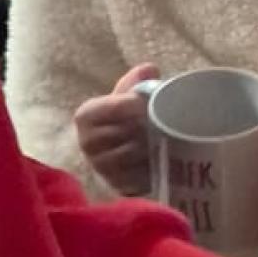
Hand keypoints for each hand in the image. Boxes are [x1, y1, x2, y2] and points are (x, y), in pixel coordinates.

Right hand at [74, 64, 158, 194]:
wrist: (127, 151)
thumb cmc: (128, 118)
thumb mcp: (128, 97)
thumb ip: (136, 84)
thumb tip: (149, 69)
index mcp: (86, 116)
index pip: (105, 110)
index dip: (125, 106)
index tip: (145, 104)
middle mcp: (88, 143)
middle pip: (121, 133)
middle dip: (146, 126)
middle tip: (167, 119)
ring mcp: (102, 168)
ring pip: (131, 155)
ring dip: (152, 145)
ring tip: (170, 136)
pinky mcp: (119, 186)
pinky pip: (139, 177)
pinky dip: (155, 167)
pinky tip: (168, 159)